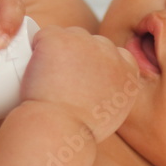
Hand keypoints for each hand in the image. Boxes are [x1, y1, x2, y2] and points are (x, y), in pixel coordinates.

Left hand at [19, 26, 138, 141]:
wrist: (60, 129)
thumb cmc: (81, 130)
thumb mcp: (115, 114)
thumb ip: (114, 91)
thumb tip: (103, 83)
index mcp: (127, 70)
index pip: (115, 54)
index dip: (96, 64)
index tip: (84, 79)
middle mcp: (110, 51)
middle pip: (91, 41)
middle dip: (77, 55)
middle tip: (62, 83)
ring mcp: (84, 42)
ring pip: (68, 36)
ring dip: (58, 51)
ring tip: (49, 80)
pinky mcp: (58, 39)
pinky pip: (44, 36)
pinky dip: (37, 50)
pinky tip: (37, 71)